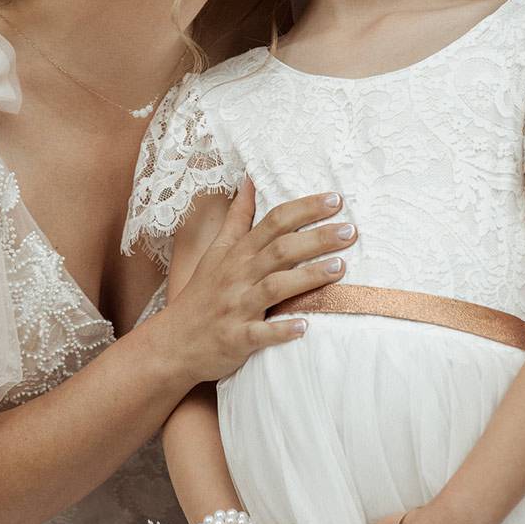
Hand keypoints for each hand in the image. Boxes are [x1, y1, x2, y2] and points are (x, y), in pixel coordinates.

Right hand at [163, 180, 357, 383]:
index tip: (335, 200)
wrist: (173, 343)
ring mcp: (237, 307)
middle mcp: (238, 276)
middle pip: (280, 250)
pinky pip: (261, 334)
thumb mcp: (216, 251)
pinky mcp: (237, 338)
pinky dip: (282, 330)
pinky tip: (306, 327)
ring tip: (340, 268)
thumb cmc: (202, 295)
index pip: (273, 222)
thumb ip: (237, 218)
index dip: (304, 209)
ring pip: (275, 287)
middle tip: (351, 230)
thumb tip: (249, 180)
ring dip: (307, 277)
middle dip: (317, 238)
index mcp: (237, 254)